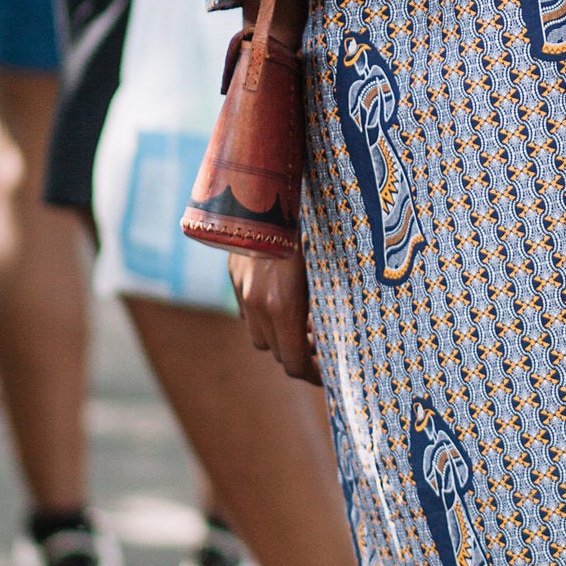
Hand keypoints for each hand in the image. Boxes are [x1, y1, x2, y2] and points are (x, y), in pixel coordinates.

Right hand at [230, 245, 319, 382]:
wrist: (269, 190)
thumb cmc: (309, 232)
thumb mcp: (324, 272)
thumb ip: (325, 309)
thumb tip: (328, 335)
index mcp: (283, 306)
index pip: (294, 364)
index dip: (313, 375)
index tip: (329, 375)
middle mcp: (258, 304)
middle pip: (278, 353)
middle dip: (301, 355)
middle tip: (323, 346)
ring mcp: (243, 290)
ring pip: (260, 336)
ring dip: (281, 338)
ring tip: (304, 324)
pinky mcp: (235, 275)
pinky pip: (249, 312)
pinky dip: (266, 317)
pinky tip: (284, 300)